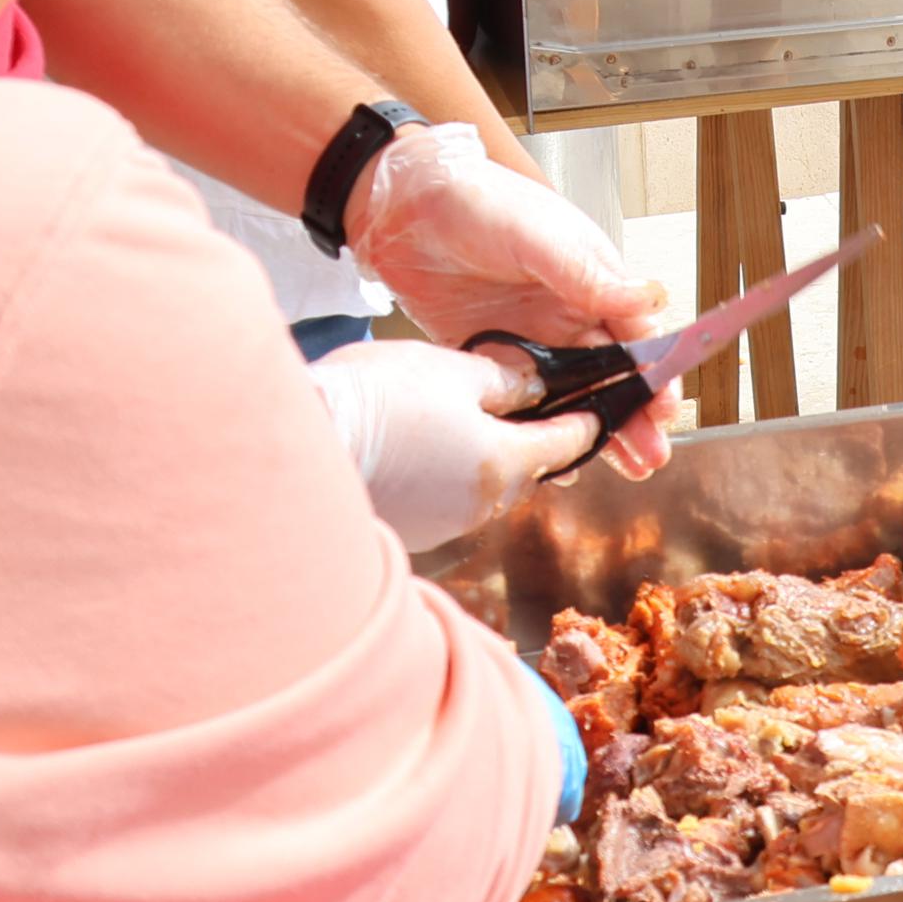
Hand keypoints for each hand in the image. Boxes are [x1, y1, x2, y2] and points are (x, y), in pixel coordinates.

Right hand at [306, 339, 609, 552]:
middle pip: (523, 470)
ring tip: (458, 426)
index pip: (566, 444)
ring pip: (482, 489)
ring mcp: (442, 525)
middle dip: (527, 441)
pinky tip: (419, 453)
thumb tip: (533, 387)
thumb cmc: (379, 400)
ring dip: (480, 461)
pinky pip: (442, 502)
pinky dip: (442, 479)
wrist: (306, 441)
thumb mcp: (452, 370)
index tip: (595, 412)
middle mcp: (482, 505)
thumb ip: (504, 380)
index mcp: (506, 462)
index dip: (584, 423)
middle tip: (522, 412)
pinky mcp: (407, 531)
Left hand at [344, 122, 670, 475]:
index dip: (656, 374)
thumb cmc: (477, 201)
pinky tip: (557, 460)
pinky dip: (540, 431)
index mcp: (592, 280)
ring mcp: (529, 340)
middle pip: (612, 376)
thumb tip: (651, 298)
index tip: (665, 409)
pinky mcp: (488, 358)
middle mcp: (567, 314)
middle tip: (651, 456)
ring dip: (598, 430)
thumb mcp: (537, 234)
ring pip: (574, 396)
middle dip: (635, 416)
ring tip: (625, 470)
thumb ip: (588, 274)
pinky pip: (521, 403)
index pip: (637, 335)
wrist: (400, 206)